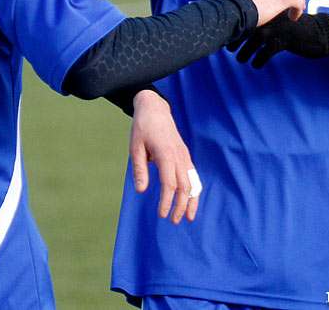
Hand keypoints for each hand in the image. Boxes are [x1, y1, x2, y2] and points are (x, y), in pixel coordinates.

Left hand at [129, 90, 199, 223]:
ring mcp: (184, 155)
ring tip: (189, 217)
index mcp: (166, 154)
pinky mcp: (185, 155)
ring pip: (193, 182)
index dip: (167, 200)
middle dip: (181, 205)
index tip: (162, 213)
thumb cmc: (142, 128)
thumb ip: (139, 169)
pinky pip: (193, 175)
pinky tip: (191, 201)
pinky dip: (194, 190)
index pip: (169, 183)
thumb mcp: (135, 147)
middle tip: (174, 221)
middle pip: (185, 186)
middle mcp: (179, 156)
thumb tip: (141, 190)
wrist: (155, 109)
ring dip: (192, 200)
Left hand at [228, 10, 328, 67]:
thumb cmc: (294, 26)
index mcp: (269, 7)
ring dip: (245, 51)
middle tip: (229, 48)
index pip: (246, 13)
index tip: (227, 35)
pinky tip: (256, 65)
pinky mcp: (286, 39)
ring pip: (255, 39)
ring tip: (240, 59)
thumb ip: (264, 16)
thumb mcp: (279, 17)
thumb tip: (242, 22)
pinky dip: (259, 59)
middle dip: (236, 38)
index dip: (235, 25)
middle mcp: (272, 15)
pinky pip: (267, 51)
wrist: (319, 32)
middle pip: (247, 26)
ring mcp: (279, 27)